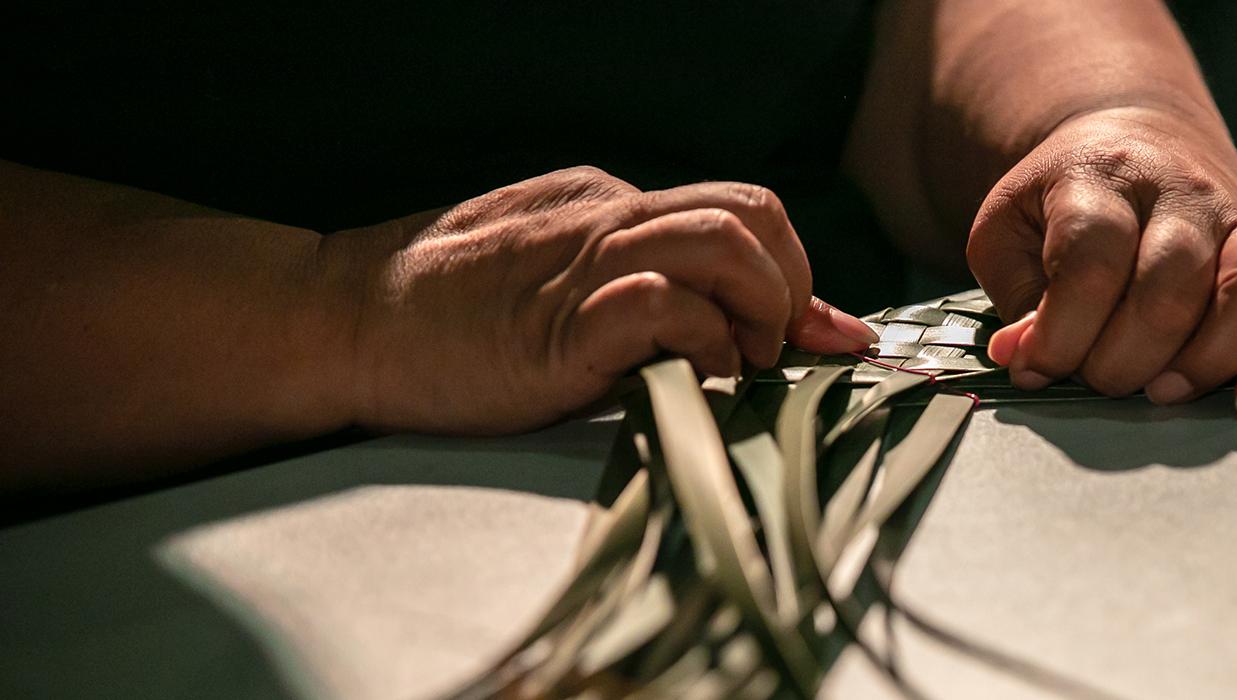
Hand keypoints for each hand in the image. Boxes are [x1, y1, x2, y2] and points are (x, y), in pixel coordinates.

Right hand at [320, 166, 877, 433]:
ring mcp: (580, 266)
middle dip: (792, 284)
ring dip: (760, 309)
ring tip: (744, 362)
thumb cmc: (447, 316)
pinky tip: (698, 379)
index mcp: (607, 203)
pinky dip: (703, 344)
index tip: (820, 331)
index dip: (794, 271)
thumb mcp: (552, 273)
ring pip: (721, 243)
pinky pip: (661, 306)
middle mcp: (605, 218)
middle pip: (751, 211)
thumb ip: (636, 283)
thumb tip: (731, 326)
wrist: (342, 322)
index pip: (738, 211)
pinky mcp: (556, 326)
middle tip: (779, 347)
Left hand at [968, 106, 1236, 413]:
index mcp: (1101, 177)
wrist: (1136, 141)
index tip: (1038, 367)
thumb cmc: (1063, 202)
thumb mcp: (1010, 229)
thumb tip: (1023, 358)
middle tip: (1098, 378)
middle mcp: (1180, 193)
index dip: (1061, 332)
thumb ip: (1015, 295)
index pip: (1090, 260)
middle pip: (1171, 285)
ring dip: (1208, 361)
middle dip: (1125, 359)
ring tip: (1163, 391)